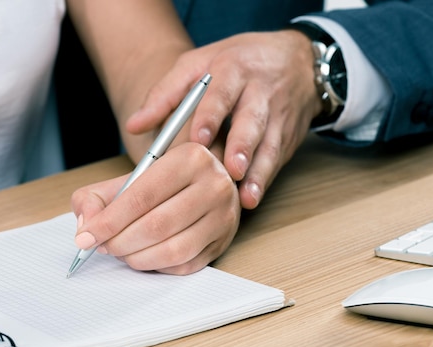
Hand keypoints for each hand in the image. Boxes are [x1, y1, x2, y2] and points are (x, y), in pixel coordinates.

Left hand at [70, 142, 239, 274]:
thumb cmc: (160, 184)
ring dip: (137, 258)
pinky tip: (144, 256)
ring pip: (173, 250)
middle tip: (102, 246)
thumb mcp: (127, 178)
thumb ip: (96, 197)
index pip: (143, 196)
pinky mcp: (223, 242)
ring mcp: (224, 216)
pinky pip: (184, 265)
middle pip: (157, 225)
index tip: (86, 237)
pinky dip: (157, 266)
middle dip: (120, 242)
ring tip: (120, 252)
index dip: (110, 221)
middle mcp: (215, 185)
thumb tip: (87, 227)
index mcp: (190, 157)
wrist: (200, 186)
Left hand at [126, 30, 322, 208]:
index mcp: (233, 70)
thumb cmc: (237, 63)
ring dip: (258, 172)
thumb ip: (165, 94)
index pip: (222, 94)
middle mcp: (260, 92)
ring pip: (270, 145)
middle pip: (252, 121)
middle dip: (243, 146)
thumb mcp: (198, 64)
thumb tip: (133, 125)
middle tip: (231, 170)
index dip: (211, 117)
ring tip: (246, 196)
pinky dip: (266, 179)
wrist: (298, 61)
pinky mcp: (288, 137)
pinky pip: (278, 159)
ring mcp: (278, 116)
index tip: (199, 139)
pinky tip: (252, 198)